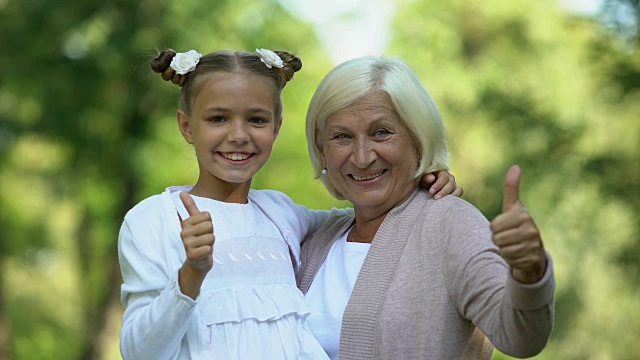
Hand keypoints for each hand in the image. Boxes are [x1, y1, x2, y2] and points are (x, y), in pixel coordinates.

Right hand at [179, 192, 214, 272]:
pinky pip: (209, 248)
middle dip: (211, 233)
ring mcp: (186, 244)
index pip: (207, 216)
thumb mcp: (196, 222)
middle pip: (209, 225)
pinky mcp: (191, 255)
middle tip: (204, 239)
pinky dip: (209, 251)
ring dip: (210, 243)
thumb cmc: (199, 239)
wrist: (197, 261)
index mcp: (186, 223)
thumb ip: (190, 207)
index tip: (202, 230)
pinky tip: (203, 253)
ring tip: (203, 246)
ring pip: (211, 237)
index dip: (209, 223)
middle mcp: (184, 233)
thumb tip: (182, 192)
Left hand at [421, 170, 463, 199]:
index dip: (438, 185)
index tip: (431, 192)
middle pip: (451, 184)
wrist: (425, 188)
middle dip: (443, 192)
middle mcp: (449, 178)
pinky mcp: (456, 192)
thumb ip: (426, 177)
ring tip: (443, 203)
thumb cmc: (423, 182)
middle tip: (435, 198)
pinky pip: (459, 194)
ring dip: (452, 196)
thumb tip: (432, 178)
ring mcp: (454, 185)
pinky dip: (455, 199)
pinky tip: (447, 204)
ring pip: (458, 190)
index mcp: (441, 172)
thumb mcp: (422, 178)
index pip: (444, 177)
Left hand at [490, 165, 545, 283]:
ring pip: (502, 249)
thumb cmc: (519, 226)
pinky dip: (511, 259)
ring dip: (504, 249)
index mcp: (524, 215)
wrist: (534, 252)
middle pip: (497, 238)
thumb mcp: (514, 207)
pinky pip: (510, 260)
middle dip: (499, 239)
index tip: (506, 227)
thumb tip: (515, 166)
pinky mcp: (533, 259)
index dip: (495, 228)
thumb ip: (512, 188)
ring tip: (514, 245)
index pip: (494, 225)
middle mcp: (531, 229)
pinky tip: (519, 255)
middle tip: (509, 238)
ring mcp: (533, 245)